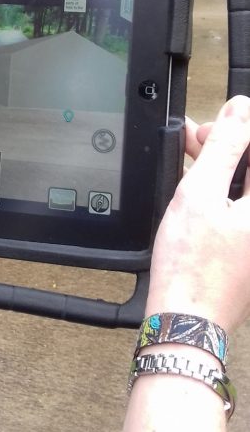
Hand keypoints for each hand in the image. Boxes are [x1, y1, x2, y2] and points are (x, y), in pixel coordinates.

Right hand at [146, 95, 249, 332]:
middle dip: (231, 144)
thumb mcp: (201, 194)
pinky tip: (198, 187)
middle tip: (199, 139)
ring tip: (192, 158)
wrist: (188, 320)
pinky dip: (223, 190)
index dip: (241, 128)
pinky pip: (242, 206)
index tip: (216, 124)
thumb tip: (239, 111)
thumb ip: (224, 148)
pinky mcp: (249, 247)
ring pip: (248, 186)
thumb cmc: (193, 268)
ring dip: (224, 165)